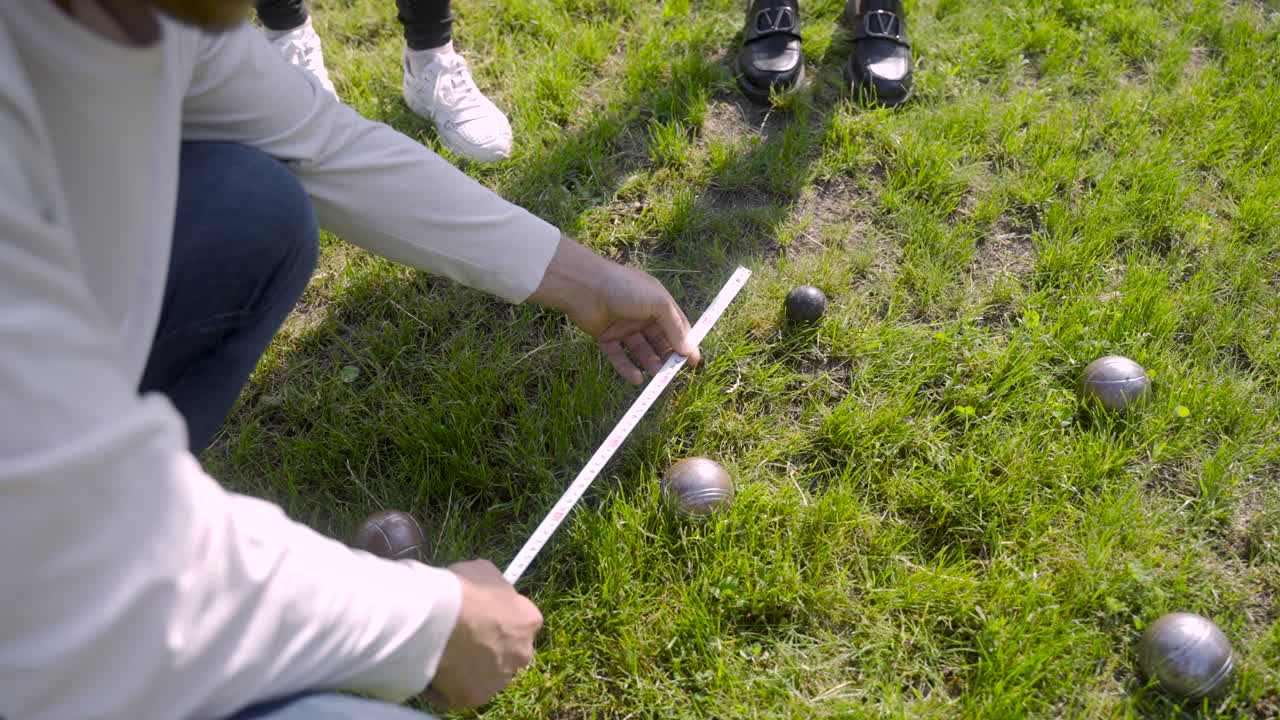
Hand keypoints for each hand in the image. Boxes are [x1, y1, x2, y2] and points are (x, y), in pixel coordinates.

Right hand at [421, 560, 542, 710]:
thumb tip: (488, 589)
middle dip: (490, 645)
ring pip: (486, 674)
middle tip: (464, 634)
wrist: (436, 618)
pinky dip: (448, 684)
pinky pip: (460, 693)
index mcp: (529, 621)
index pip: (522, 621)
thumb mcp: (484, 572)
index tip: (485, 614)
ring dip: (471, 665)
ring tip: (446, 650)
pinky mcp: (473, 697)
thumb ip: (494, 585)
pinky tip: (435, 667)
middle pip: (507, 651)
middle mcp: (521, 654)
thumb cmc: (462, 590)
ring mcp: (498, 679)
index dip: (501, 617)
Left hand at [528, 236, 700, 383]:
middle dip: (667, 355)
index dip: (685, 342)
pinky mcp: (605, 336)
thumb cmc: (624, 288)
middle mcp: (641, 314)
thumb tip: (688, 349)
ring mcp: (623, 325)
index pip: (676, 325)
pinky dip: (627, 367)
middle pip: (659, 340)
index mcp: (656, 302)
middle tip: (673, 372)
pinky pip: (618, 355)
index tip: (692, 361)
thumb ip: (674, 326)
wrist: (584, 286)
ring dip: (650, 362)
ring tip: (656, 374)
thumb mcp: (658, 303)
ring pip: (640, 349)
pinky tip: (636, 378)